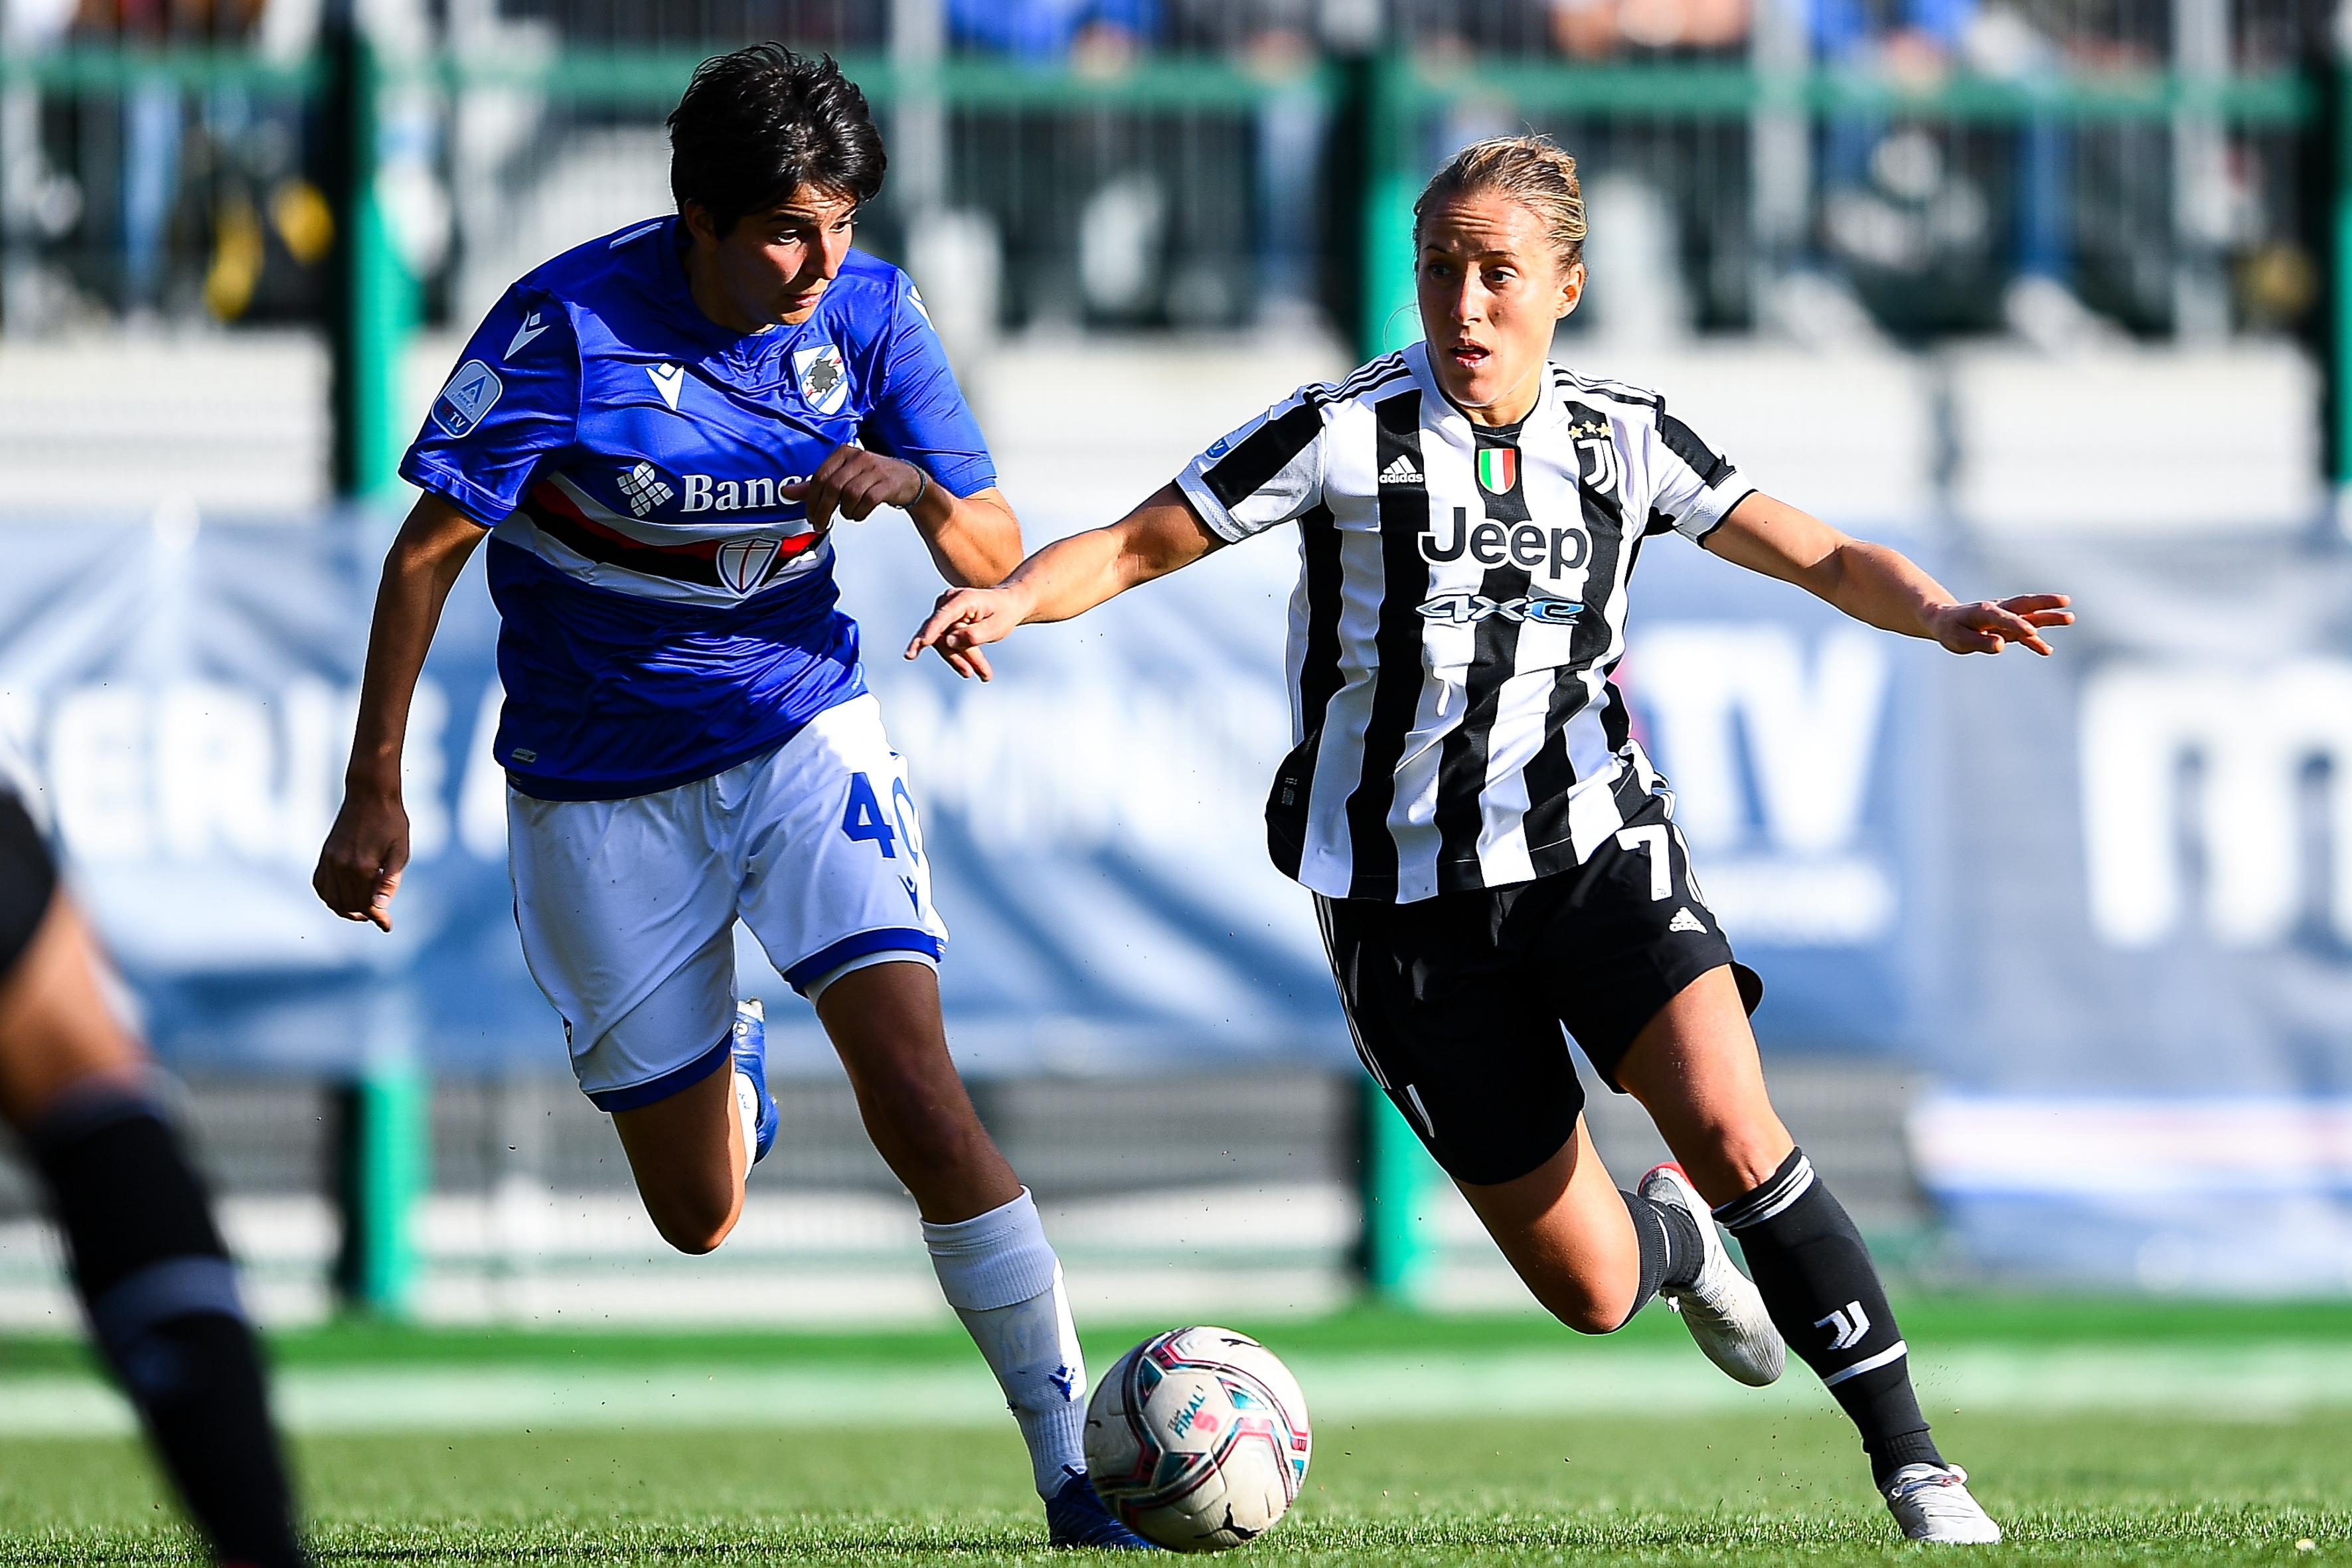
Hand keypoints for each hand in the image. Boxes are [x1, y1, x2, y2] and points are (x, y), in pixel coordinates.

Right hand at [313, 787, 408, 931]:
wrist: (370, 795)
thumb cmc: (392, 822)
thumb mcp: (400, 852)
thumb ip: (390, 880)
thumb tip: (380, 906)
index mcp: (362, 866)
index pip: (366, 904)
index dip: (378, 918)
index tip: (387, 926)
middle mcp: (341, 865)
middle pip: (348, 905)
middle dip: (364, 915)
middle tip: (378, 916)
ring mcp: (330, 860)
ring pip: (331, 899)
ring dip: (345, 910)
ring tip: (362, 911)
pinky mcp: (325, 854)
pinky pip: (320, 884)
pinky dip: (329, 896)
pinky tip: (343, 897)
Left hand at [782, 446, 924, 533]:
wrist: (908, 479)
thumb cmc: (872, 477)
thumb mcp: (841, 477)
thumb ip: (815, 485)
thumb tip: (787, 491)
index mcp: (843, 453)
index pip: (820, 476)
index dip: (811, 499)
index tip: (809, 514)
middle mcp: (858, 457)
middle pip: (833, 486)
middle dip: (823, 510)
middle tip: (821, 523)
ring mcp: (874, 469)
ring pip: (850, 494)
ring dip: (844, 511)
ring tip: (846, 514)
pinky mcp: (887, 483)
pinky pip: (868, 501)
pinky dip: (859, 512)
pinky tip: (859, 513)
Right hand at [904, 585, 1033, 680]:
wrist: (1008, 605)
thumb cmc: (1003, 612)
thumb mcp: (995, 627)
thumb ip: (973, 635)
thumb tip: (948, 641)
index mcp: (962, 599)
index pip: (943, 616)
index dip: (932, 630)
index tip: (922, 642)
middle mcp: (948, 602)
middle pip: (942, 635)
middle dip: (958, 657)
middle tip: (982, 675)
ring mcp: (945, 613)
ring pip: (944, 643)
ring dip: (962, 660)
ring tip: (985, 674)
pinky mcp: (945, 623)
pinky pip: (947, 644)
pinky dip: (961, 657)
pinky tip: (975, 670)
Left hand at [1927, 594, 2072, 655]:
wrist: (1944, 621)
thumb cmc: (1949, 629)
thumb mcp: (1958, 639)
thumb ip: (1979, 642)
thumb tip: (2000, 645)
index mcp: (1984, 611)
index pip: (2004, 617)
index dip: (2017, 625)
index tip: (2031, 633)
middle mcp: (1998, 611)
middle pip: (2025, 605)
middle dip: (2045, 603)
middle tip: (2066, 601)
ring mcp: (2004, 618)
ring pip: (2029, 616)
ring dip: (2048, 616)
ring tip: (2070, 617)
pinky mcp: (2006, 628)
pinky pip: (2023, 635)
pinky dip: (2034, 642)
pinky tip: (2047, 651)